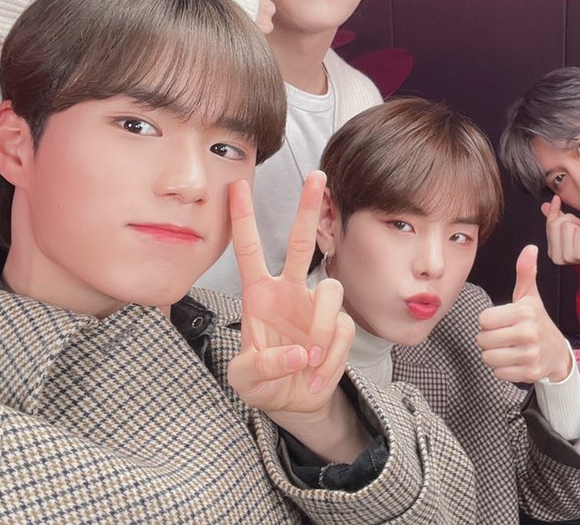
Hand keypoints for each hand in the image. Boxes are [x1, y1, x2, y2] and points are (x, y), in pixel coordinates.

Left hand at [227, 172, 354, 419]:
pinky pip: (342, 331)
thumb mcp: (245, 380)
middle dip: (308, 209)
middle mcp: (289, 292)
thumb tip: (299, 351)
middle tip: (317, 177)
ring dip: (322, 329)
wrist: (294, 402)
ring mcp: (316, 307)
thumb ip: (262, 366)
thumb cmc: (263, 382)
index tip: (236, 186)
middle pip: (302, 243)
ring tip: (310, 361)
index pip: (248, 250)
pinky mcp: (339, 326)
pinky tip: (316, 376)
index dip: (241, 219)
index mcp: (258, 295)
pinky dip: (330, 359)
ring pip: (331, 292)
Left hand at [476, 245, 572, 383]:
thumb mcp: (530, 296)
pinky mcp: (530, 372)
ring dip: (493, 355)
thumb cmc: (537, 321)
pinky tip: (514, 360)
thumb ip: (525, 272)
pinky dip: (502, 369)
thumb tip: (530, 248)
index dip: (488, 321)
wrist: (557, 352)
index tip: (502, 321)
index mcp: (524, 312)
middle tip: (504, 336)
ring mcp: (530, 354)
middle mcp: (528, 333)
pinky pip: (498, 373)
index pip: (483, 320)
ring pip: (488, 358)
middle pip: (482, 340)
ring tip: (508, 348)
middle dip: (489, 339)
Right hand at [541, 195, 579, 266]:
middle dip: (570, 219)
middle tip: (579, 226)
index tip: (557, 199)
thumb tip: (546, 206)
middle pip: (557, 223)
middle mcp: (558, 256)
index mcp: (553, 251)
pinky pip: (579, 232)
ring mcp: (568, 256)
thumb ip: (557, 218)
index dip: (553, 210)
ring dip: (579, 227)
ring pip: (568, 226)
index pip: (549, 225)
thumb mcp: (572, 228)